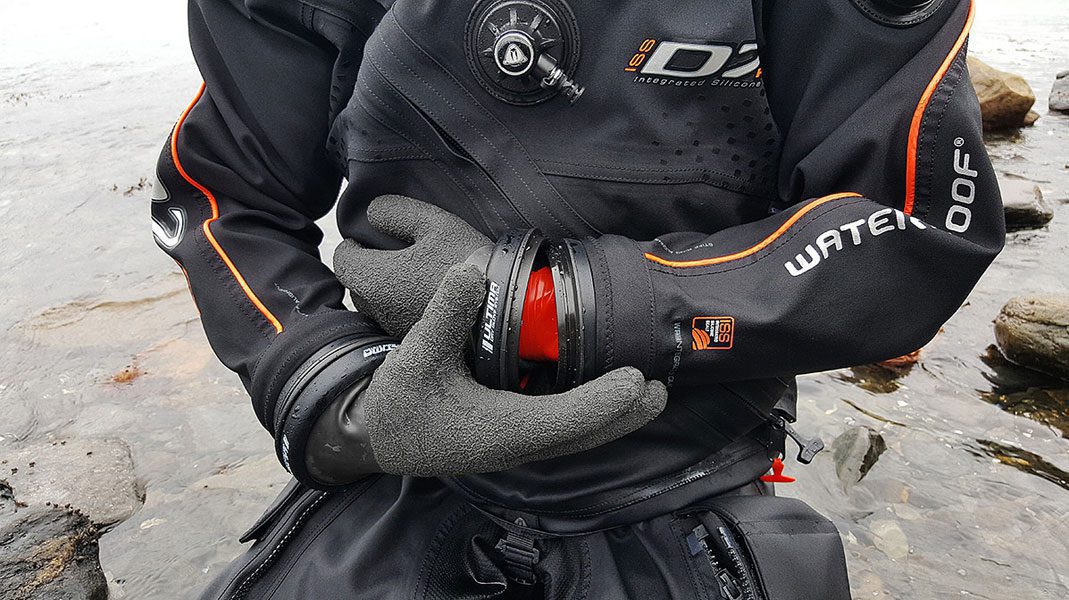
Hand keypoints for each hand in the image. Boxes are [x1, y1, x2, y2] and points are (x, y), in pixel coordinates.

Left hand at [333, 196, 489, 336]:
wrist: (503, 303)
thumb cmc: (467, 259)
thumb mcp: (433, 222)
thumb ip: (395, 213)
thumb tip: (372, 214)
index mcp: (375, 279)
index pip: (342, 260)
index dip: (352, 245)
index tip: (367, 238)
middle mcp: (379, 309)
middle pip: (357, 285)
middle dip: (368, 268)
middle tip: (392, 253)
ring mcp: (396, 328)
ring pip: (377, 304)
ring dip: (386, 288)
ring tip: (412, 273)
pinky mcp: (417, 339)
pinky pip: (398, 318)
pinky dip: (403, 304)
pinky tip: (427, 292)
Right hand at [362, 263, 666, 475]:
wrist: (371, 436)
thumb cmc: (393, 402)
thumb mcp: (414, 356)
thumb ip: (443, 316)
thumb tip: (470, 272)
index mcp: (496, 431)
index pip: (564, 420)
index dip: (602, 401)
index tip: (635, 381)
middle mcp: (512, 445)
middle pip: (581, 436)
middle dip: (621, 415)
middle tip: (657, 391)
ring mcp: (512, 446)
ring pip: (574, 437)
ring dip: (610, 418)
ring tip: (644, 395)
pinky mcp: (507, 439)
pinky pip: (560, 431)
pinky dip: (587, 415)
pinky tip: (600, 396)